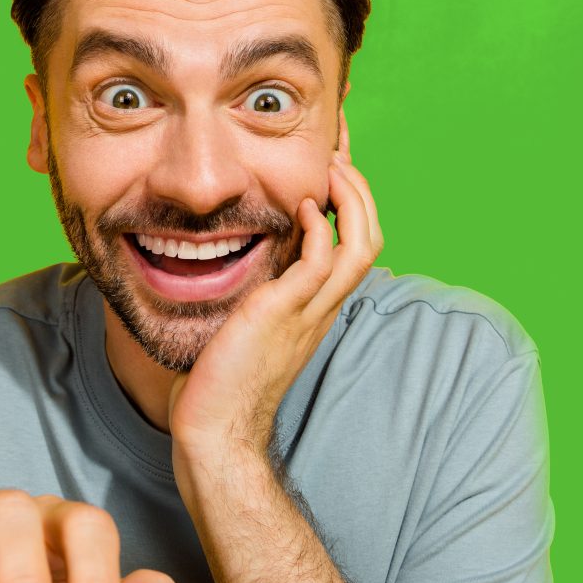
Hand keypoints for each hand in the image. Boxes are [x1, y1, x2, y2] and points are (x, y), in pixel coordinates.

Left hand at [165, 137, 383, 457]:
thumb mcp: (236, 322)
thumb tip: (212, 255)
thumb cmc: (215, 383)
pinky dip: (319, 229)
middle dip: (360, 189)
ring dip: (352, 200)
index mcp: (313, 308)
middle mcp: (320, 308)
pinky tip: (300, 205)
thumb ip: (243, 291)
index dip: (350, 202)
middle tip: (339, 151)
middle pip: (370, 237)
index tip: (332, 163)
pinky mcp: (281, 314)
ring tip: (332, 167)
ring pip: (361, 245)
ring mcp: (307, 312)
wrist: (214, 431)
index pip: (351, 244)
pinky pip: (322, 264)